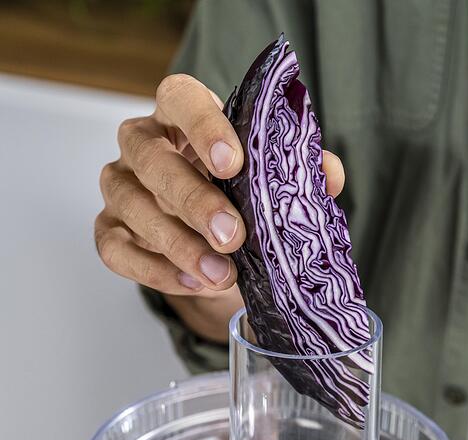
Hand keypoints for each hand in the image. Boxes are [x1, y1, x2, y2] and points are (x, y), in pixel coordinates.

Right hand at [95, 74, 344, 342]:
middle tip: (232, 236)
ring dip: (178, 244)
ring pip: (132, 205)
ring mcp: (120, 187)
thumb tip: (329, 175)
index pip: (180, 98)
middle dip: (192, 199)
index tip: (233, 163)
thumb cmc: (236, 195)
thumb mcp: (267, 180)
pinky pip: (117, 250)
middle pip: (151, 158)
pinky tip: (193, 283)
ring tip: (220, 274)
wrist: (211, 241)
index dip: (203, 126)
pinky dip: (156, 271)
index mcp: (179, 115)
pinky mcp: (109, 230)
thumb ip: (295, 172)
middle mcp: (141, 145)